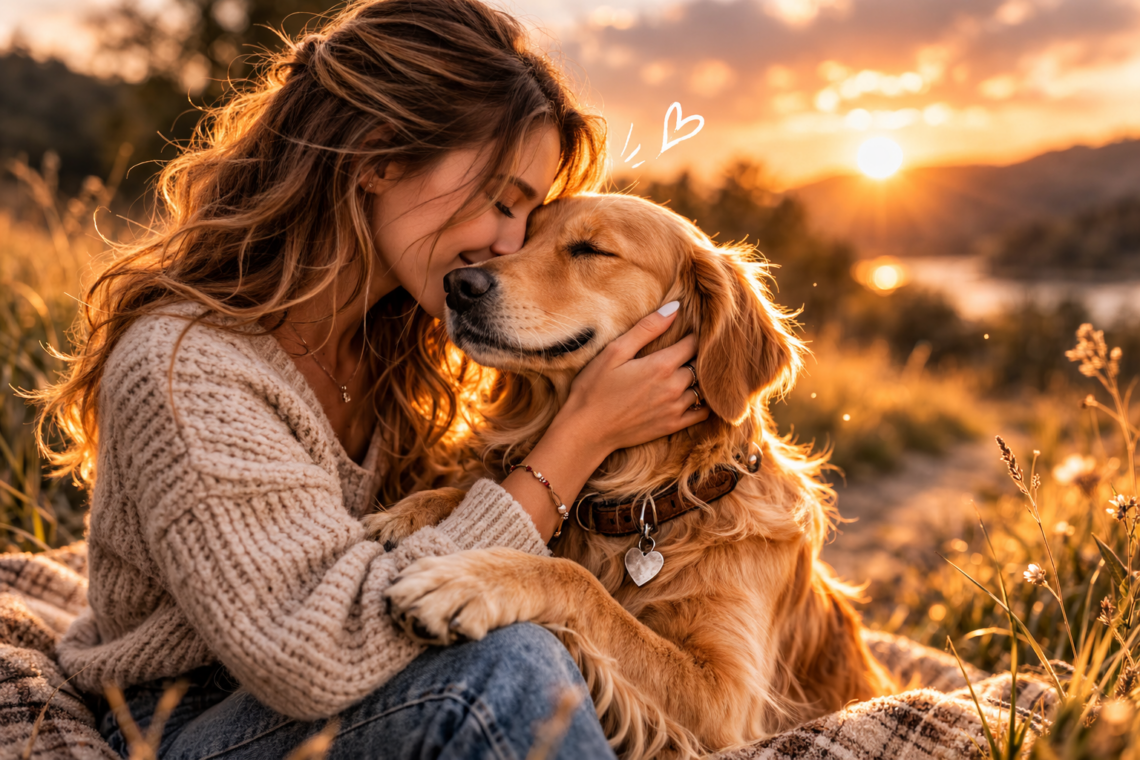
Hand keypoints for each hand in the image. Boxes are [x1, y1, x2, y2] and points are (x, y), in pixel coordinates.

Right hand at [554, 301, 708, 455]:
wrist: (586, 431)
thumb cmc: (594, 388)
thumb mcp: (614, 352)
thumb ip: (646, 329)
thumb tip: (675, 307)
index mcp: (661, 365)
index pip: (693, 343)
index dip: (694, 334)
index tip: (689, 330)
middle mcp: (673, 387)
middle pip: (700, 364)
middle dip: (697, 355)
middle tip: (689, 350)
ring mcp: (675, 408)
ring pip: (702, 387)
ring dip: (699, 378)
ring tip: (690, 370)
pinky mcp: (672, 426)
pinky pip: (702, 413)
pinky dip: (704, 402)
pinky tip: (694, 395)